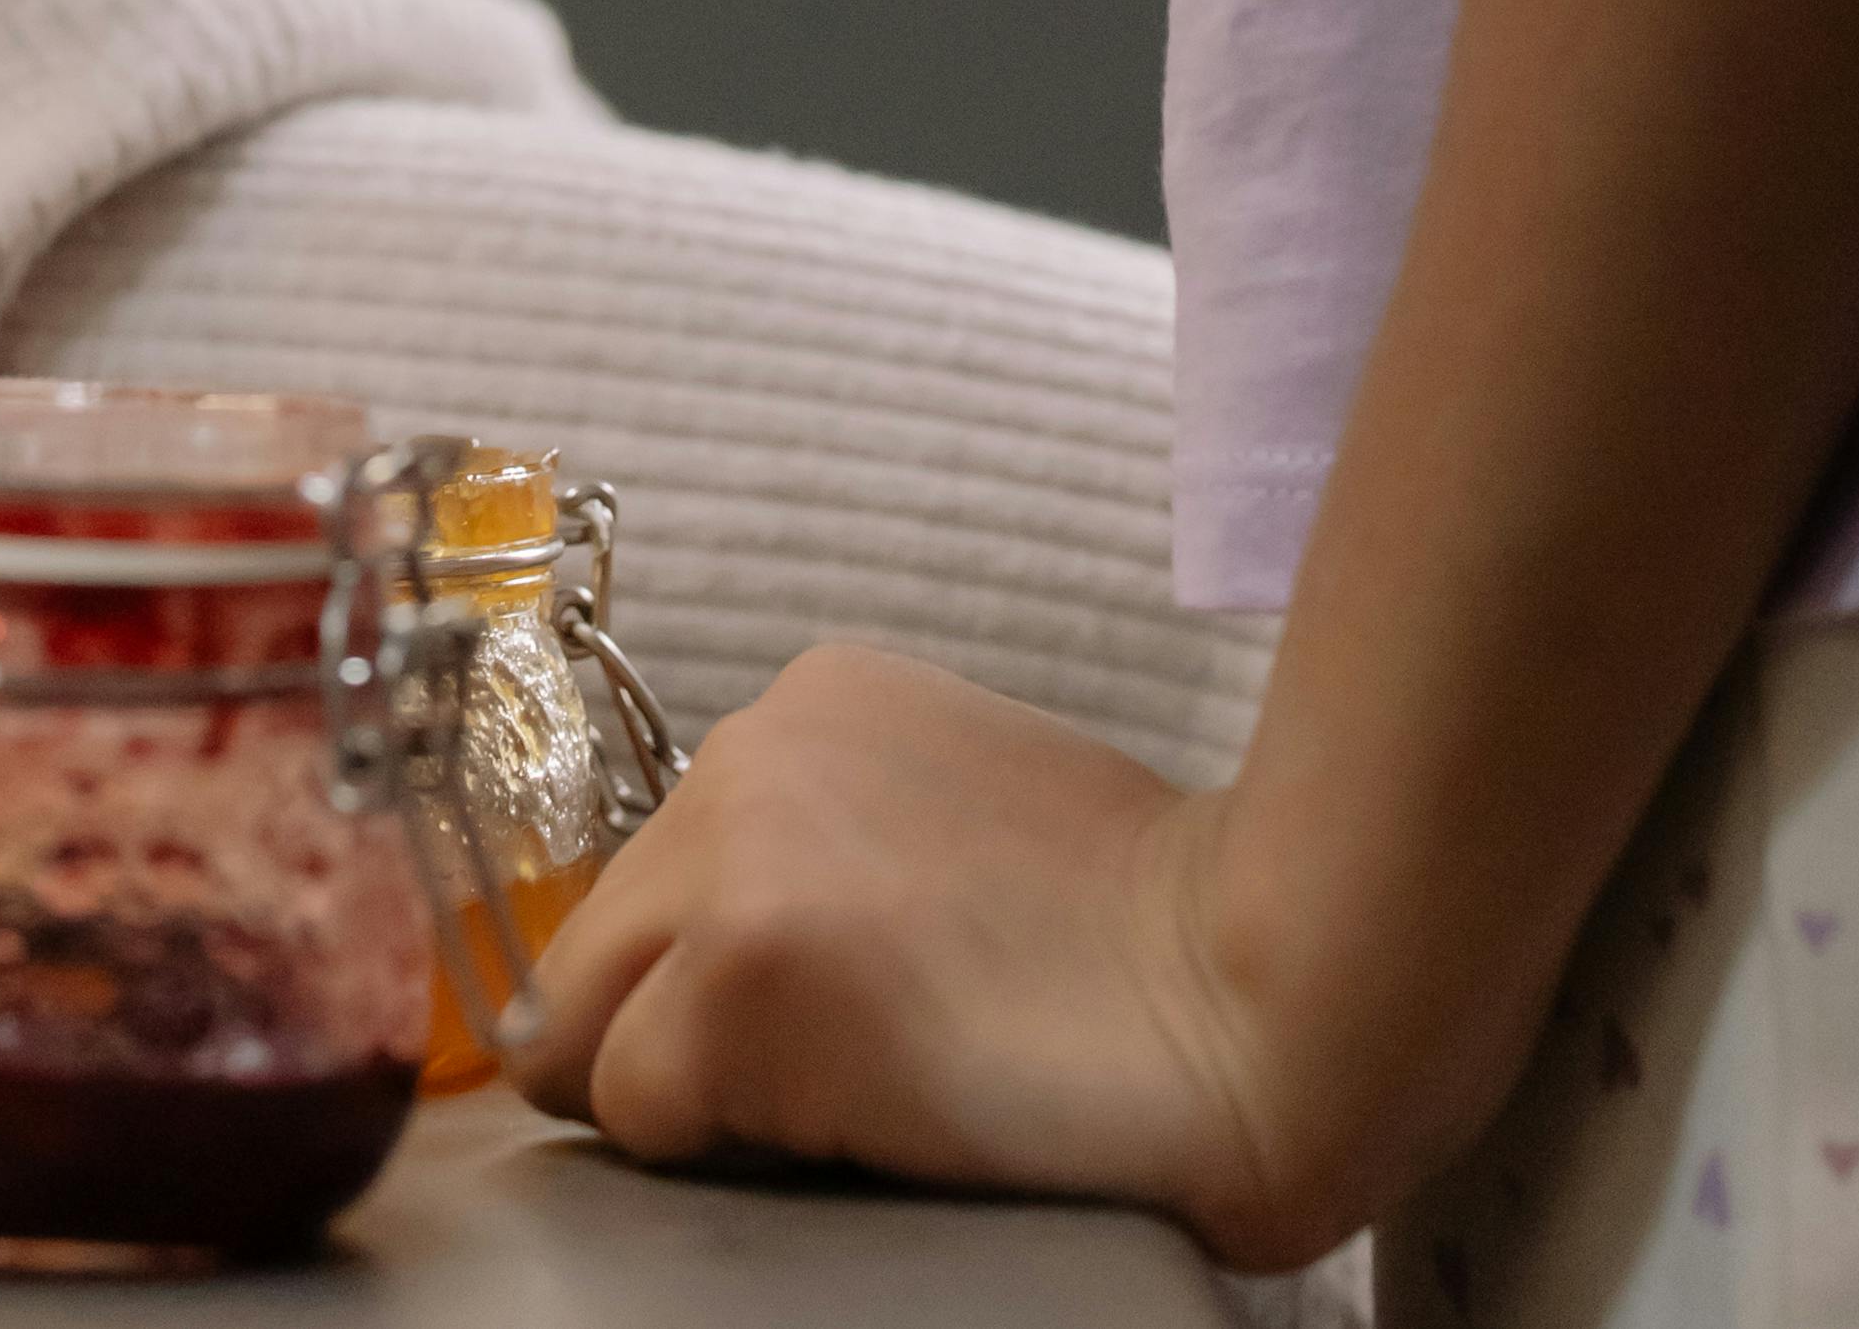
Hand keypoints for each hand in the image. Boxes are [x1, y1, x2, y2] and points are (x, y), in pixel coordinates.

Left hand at [515, 646, 1370, 1278]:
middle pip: (597, 954)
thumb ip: (835, 850)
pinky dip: (722, 1154)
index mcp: (807, 705)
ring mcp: (732, 861)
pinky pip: (645, 1116)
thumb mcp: (958, 820)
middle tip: (824, 1092)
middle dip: (667, 1041)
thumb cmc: (1156, 934)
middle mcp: (745, 756)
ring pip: (596, 1042)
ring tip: (860, 1103)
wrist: (1262, 991)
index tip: (800, 1037)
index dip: (698, 982)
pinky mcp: (739, 981)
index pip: (657, 879)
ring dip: (694, 1101)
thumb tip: (730, 959)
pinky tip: (864, 1126)